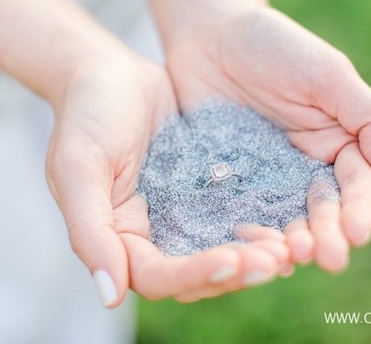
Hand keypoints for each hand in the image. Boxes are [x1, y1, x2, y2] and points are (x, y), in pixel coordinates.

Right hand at [45, 54, 290, 306]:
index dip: (194, 275)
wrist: (111, 73)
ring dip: (255, 254)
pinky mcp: (208, 193)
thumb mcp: (79, 166)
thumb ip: (89, 230)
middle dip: (236, 271)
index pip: (157, 277)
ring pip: (223, 250)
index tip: (232, 260)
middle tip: (277, 259)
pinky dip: (261, 224)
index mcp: (120, 239)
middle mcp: (154, 236)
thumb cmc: (86, 115)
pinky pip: (237, 216)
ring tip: (291, 247)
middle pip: (198, 274)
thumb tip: (110, 297)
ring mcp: (184, 215)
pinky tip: (290, 219)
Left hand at [166, 7, 370, 272]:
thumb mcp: (328, 73)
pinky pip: (241, 211)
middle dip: (329, 236)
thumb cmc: (274, 45)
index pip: (357, 186)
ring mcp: (265, 178)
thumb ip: (368, 120)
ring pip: (284, 218)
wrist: (210, 34)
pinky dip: (250, 232)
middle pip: (322, 211)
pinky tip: (249, 247)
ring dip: (292, 242)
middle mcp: (305, 167)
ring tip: (292, 258)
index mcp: (338, 143)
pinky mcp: (228, 181)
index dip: (359, 211)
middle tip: (327, 260)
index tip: (357, 233)